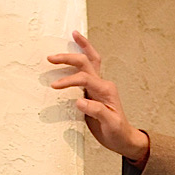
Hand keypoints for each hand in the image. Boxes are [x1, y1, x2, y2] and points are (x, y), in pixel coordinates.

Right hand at [47, 31, 148, 161]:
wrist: (123, 139)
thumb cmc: (118, 132)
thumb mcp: (110, 124)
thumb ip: (97, 111)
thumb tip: (79, 101)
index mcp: (106, 90)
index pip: (84, 78)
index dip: (69, 80)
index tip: (55, 86)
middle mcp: (103, 84)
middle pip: (86, 62)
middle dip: (68, 58)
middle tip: (51, 58)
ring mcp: (98, 86)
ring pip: (90, 61)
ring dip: (80, 49)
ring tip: (72, 36)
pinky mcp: (93, 91)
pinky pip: (86, 71)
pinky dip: (79, 60)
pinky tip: (73, 54)